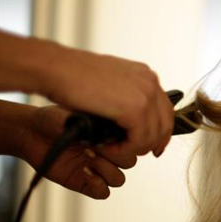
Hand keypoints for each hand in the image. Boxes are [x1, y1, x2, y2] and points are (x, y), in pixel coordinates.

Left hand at [18, 105, 136, 198]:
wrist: (30, 132)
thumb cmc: (52, 120)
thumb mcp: (74, 114)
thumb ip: (91, 123)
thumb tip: (103, 132)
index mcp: (111, 135)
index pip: (133, 144)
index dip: (126, 143)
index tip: (108, 137)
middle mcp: (107, 153)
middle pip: (129, 162)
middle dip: (115, 156)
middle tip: (94, 147)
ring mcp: (97, 169)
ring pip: (119, 179)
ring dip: (106, 170)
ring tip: (87, 158)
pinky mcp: (84, 183)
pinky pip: (103, 193)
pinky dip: (97, 184)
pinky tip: (84, 171)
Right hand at [40, 45, 172, 156]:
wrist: (55, 68)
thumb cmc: (72, 76)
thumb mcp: (110, 83)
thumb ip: (127, 96)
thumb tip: (136, 118)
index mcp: (146, 75)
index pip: (165, 109)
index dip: (160, 131)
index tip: (152, 146)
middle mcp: (150, 82)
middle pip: (164, 124)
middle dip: (151, 143)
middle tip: (133, 153)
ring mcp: (146, 95)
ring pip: (152, 136)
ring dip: (132, 147)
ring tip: (111, 148)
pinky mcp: (135, 109)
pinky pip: (138, 140)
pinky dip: (124, 149)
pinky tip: (107, 147)